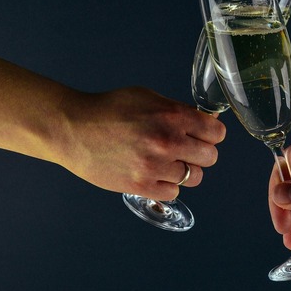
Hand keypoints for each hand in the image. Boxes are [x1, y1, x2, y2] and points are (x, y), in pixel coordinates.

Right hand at [55, 87, 225, 199]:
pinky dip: (168, 185)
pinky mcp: (141, 185)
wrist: (73, 129)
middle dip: (201, 152)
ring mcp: (155, 166)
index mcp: (172, 115)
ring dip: (185, 170)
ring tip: (168, 163)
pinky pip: (174, 192)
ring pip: (195, 177)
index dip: (211, 134)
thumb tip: (205, 122)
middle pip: (210, 157)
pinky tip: (156, 174)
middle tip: (186, 150)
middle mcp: (167, 141)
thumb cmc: (109, 109)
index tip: (204, 136)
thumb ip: (178, 110)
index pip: (216, 133)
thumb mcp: (148, 97)